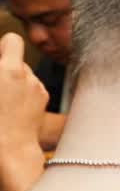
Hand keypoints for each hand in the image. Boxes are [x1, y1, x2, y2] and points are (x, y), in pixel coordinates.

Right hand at [0, 34, 47, 190]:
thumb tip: (4, 67)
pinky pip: (32, 87)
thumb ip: (1, 70)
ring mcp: (38, 88)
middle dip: (6, 66)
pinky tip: (12, 107)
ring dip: (13, 80)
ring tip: (2, 100)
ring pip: (25, 74)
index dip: (3, 46)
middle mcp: (29, 77)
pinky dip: (22, 91)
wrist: (10, 149)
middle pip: (17, 60)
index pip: (12, 41)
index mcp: (10, 71)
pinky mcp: (44, 100)